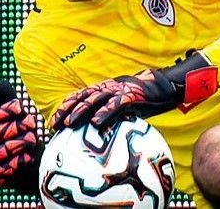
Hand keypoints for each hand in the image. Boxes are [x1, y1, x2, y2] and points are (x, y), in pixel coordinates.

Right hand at [0, 80, 40, 194]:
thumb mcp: (19, 117)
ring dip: (20, 145)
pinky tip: (29, 158)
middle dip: (17, 129)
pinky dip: (19, 163)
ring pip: (1, 152)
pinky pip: (5, 170)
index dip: (5, 113)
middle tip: (33, 129)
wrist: (34, 163)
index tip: (21, 110)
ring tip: (32, 142)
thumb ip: (8, 102)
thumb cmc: (25, 136)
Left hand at [50, 50, 217, 129]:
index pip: (80, 95)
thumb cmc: (145, 98)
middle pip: (83, 97)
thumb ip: (111, 113)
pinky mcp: (132, 95)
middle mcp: (109, 87)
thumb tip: (97, 132)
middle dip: (67, 110)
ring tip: (70, 124)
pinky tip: (96, 123)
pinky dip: (105, 113)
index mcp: (105, 89)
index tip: (53, 122)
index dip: (66, 107)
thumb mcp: (124, 105)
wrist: (166, 86)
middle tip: (55, 125)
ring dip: (81, 111)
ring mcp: (120, 90)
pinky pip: (116, 105)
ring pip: (96, 99)